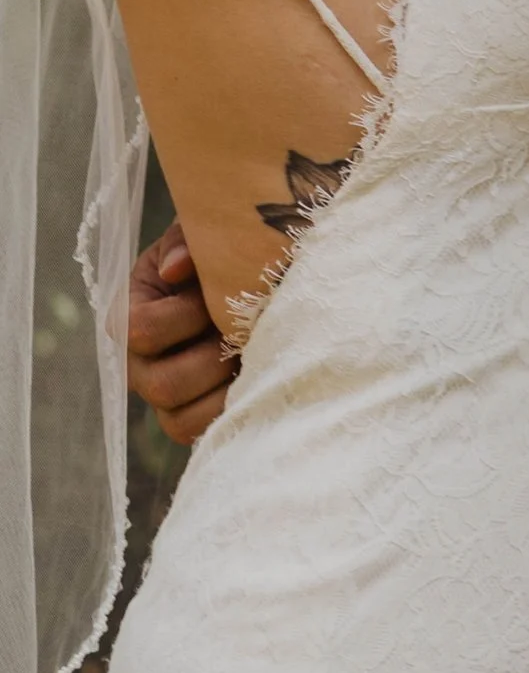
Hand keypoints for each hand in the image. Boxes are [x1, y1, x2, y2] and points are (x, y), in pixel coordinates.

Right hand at [126, 225, 234, 445]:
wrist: (246, 284)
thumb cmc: (217, 258)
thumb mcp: (199, 238)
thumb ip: (184, 243)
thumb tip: (175, 269)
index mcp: (130, 316)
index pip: (141, 330)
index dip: (185, 316)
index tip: (214, 298)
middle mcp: (137, 364)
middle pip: (163, 384)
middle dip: (212, 358)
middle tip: (243, 334)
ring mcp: (162, 397)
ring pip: (179, 421)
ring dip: (222, 389)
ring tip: (248, 357)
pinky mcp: (189, 417)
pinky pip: (202, 434)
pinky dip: (232, 409)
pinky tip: (255, 378)